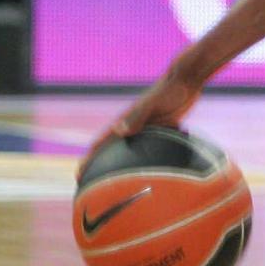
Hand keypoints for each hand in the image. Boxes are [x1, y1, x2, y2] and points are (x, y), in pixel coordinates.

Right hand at [78, 70, 201, 174]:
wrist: (186, 79)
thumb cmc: (168, 90)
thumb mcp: (152, 103)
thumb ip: (137, 115)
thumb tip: (118, 130)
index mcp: (126, 121)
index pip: (101, 143)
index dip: (89, 159)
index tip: (78, 176)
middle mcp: (134, 126)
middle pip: (114, 150)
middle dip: (103, 166)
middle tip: (95, 186)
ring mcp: (149, 126)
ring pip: (134, 149)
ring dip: (129, 164)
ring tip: (125, 183)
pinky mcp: (164, 126)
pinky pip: (155, 145)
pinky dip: (152, 156)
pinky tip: (161, 171)